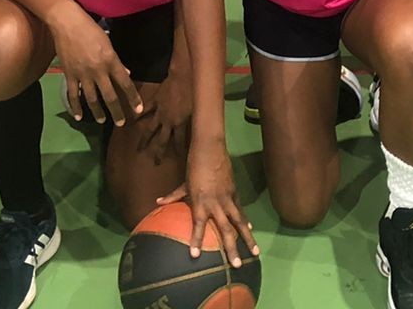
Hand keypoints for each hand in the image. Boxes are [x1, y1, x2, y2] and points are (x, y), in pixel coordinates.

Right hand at [50, 6, 142, 125]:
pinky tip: (79, 116)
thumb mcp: (108, 42)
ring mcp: (83, 74)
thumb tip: (126, 73)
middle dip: (117, 111)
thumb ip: (116, 60)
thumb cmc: (90, 29)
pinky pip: (73, 95)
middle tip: (121, 123)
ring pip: (92, 99)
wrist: (67, 23)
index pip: (125, 83)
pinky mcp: (69, 75)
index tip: (138, 110)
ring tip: (102, 120)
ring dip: (98, 112)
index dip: (133, 98)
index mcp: (111, 61)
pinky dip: (75, 107)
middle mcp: (98, 70)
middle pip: (110, 96)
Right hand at [135, 70, 191, 158]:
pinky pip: (145, 110)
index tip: (178, 161)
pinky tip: (132, 122)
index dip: (179, 151)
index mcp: (180, 123)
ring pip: (150, 129)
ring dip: (144, 140)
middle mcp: (168, 121)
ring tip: (138, 150)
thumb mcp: (199, 108)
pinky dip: (138, 115)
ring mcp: (160, 112)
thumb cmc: (195, 91)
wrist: (184, 76)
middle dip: (159, 152)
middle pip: (162, 140)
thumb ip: (197, 120)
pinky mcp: (155, 101)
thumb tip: (204, 128)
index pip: (180, 142)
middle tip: (155, 163)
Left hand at [157, 140, 258, 266]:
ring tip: (255, 252)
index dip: (196, 240)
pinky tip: (250, 231)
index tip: (195, 256)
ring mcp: (228, 198)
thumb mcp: (183, 183)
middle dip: (231, 248)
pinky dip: (245, 221)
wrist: (210, 148)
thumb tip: (157, 202)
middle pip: (225, 230)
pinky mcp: (235, 192)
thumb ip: (173, 196)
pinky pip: (241, 210)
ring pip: (240, 222)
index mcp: (200, 202)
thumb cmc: (194, 166)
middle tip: (236, 265)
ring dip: (247, 238)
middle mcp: (216, 204)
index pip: (198, 225)